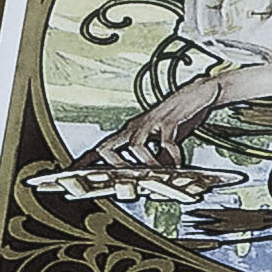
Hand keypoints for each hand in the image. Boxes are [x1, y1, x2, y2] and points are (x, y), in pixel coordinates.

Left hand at [94, 72, 229, 169]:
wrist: (199, 93)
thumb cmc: (179, 117)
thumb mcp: (163, 142)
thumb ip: (156, 159)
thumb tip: (151, 177)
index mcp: (131, 131)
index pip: (103, 147)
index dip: (86, 161)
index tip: (72, 172)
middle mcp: (136, 126)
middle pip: (109, 145)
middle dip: (114, 165)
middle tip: (127, 178)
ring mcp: (151, 121)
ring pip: (134, 145)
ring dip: (145, 162)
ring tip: (158, 172)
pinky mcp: (169, 118)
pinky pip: (165, 141)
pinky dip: (171, 155)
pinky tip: (178, 161)